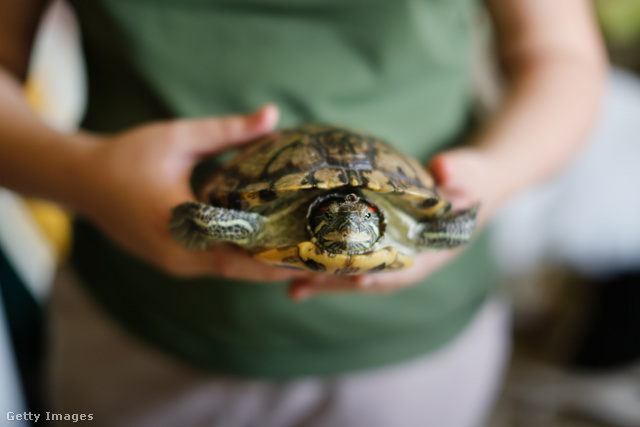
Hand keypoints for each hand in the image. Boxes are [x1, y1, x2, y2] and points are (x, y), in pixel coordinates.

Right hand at [73, 105, 307, 280]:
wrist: (80, 181)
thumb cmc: (126, 156)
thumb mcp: (179, 138)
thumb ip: (228, 131)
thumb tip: (273, 116)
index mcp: (177, 225)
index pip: (236, 252)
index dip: (274, 255)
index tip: (310, 250)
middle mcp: (177, 255)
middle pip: (238, 269)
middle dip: (277, 264)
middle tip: (316, 253)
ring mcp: (175, 263)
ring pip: (228, 271)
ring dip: (261, 263)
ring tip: (301, 249)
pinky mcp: (174, 260)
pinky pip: (215, 265)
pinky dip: (242, 258)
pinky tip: (267, 243)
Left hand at [288, 147, 497, 299]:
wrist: (467, 187)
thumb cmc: (471, 181)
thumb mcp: (471, 174)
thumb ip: (461, 173)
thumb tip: (445, 169)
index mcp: (434, 250)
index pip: (408, 268)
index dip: (384, 276)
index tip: (357, 281)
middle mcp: (409, 259)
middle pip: (371, 277)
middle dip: (338, 284)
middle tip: (301, 285)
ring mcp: (391, 254)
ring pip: (356, 274)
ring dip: (324, 281)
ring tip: (290, 287)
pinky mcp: (376, 246)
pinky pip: (349, 260)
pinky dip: (325, 266)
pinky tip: (296, 271)